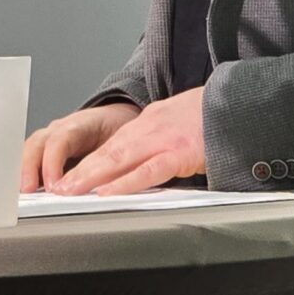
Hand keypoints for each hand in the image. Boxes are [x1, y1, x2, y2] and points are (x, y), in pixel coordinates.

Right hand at [20, 102, 138, 192]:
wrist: (116, 119)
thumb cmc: (117, 129)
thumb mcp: (121, 142)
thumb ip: (113, 161)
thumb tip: (110, 184)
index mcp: (80, 125)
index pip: (60, 139)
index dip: (53, 162)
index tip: (53, 185)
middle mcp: (60, 130)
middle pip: (37, 144)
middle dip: (29, 167)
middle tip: (29, 190)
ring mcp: (51, 138)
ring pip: (30, 151)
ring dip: (24, 172)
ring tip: (25, 194)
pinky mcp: (48, 151)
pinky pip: (33, 160)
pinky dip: (28, 175)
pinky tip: (29, 192)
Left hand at [50, 87, 206, 195]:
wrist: (237, 102)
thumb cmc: (210, 118)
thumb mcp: (177, 125)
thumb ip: (158, 143)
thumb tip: (141, 164)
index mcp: (148, 123)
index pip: (110, 145)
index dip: (86, 162)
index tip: (67, 177)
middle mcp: (149, 128)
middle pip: (106, 151)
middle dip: (79, 171)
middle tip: (56, 188)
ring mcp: (164, 140)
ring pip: (118, 159)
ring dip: (91, 177)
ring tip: (70, 191)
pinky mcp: (180, 153)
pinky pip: (148, 170)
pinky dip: (125, 182)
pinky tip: (108, 192)